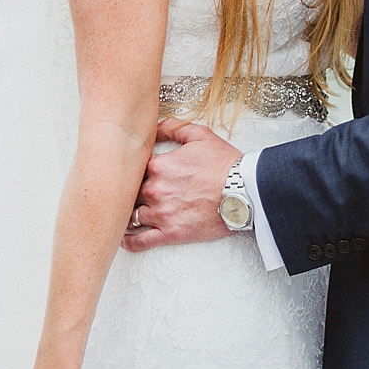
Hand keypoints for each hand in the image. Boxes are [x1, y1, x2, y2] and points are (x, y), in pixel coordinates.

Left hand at [122, 117, 240, 250]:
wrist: (244, 191)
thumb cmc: (224, 164)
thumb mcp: (200, 135)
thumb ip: (173, 127)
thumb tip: (155, 127)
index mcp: (158, 165)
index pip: (132, 168)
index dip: (131, 169)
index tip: (131, 172)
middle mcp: (155, 190)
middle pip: (129, 192)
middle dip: (129, 192)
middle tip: (126, 193)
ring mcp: (161, 214)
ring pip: (131, 216)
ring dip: (128, 214)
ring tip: (124, 214)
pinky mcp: (170, 234)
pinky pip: (139, 241)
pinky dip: (128, 241)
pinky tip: (123, 238)